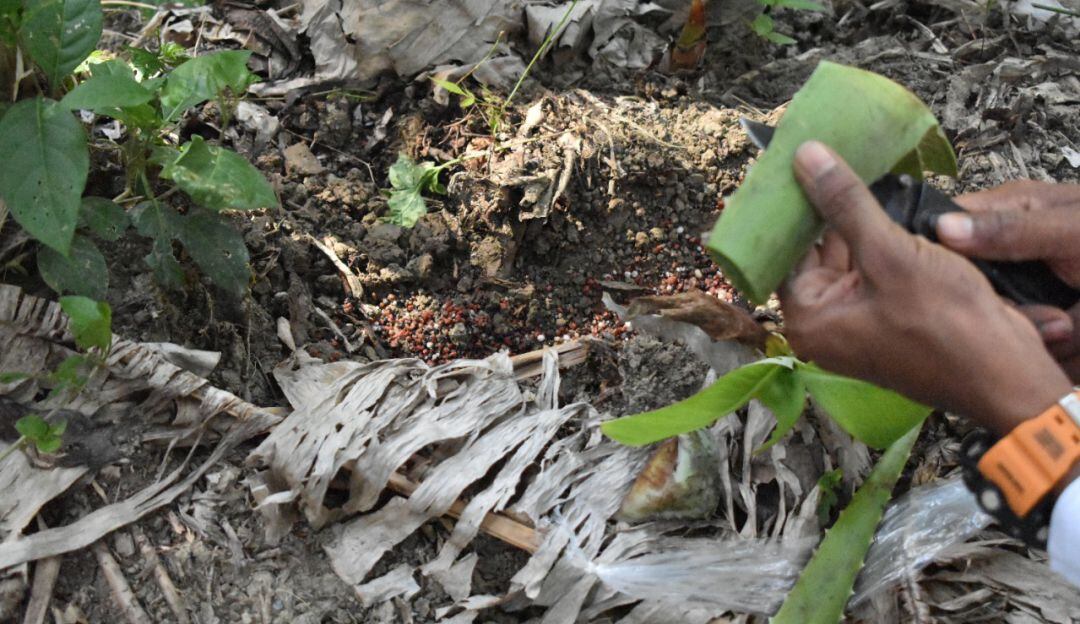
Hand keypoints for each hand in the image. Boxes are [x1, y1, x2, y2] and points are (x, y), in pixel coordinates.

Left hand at [780, 143, 1072, 434]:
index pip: (781, 252)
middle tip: (819, 154)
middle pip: (810, 253)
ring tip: (847, 163)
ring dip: (850, 219)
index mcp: (808, 319)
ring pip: (844, 257)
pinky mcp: (887, 315)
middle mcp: (824, 324)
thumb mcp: (889, 253)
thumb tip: (806, 157)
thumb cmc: (945, 323)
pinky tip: (879, 198)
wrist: (1005, 372)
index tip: (787, 164)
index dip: (786, 208)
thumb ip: (845, 204)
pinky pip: (871, 268)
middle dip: (820, 208)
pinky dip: (874, 237)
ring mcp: (856, 322)